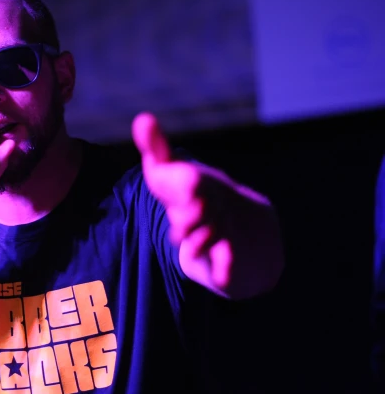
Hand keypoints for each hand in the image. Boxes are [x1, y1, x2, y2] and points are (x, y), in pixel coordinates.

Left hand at [132, 113, 264, 291]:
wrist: (251, 228)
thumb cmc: (199, 197)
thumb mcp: (173, 174)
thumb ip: (157, 149)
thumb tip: (143, 117)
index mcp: (200, 183)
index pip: (190, 179)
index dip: (181, 180)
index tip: (171, 178)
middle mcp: (216, 205)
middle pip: (203, 207)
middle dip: (191, 214)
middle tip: (179, 224)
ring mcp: (226, 230)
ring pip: (214, 235)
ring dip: (202, 240)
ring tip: (190, 248)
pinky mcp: (231, 257)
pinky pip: (230, 262)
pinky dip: (226, 268)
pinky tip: (222, 275)